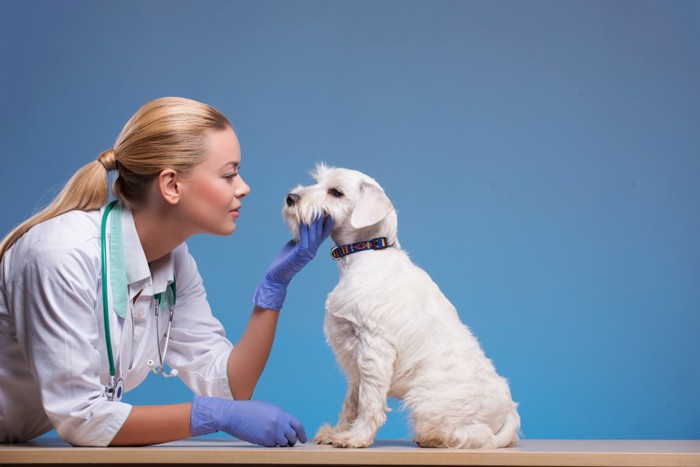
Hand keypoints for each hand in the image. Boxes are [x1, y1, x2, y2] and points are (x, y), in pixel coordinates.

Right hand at [190, 396, 306, 446]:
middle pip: (292, 436)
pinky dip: (269, 446)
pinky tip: (262, 440)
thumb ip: (277, 417)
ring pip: (283, 443)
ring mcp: (273, 431)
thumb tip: (285, 425)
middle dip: (290, 441)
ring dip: (278, 444)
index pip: (297, 425)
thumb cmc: (247, 411)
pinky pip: (272, 447)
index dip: (302, 434)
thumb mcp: (266, 409)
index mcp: (280, 413)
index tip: (303, 440)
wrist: (233, 414)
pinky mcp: (265, 439)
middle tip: (286, 444)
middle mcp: (279, 421)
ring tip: (269, 439)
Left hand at [253, 216, 333, 309]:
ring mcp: (308, 252)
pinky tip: (303, 220)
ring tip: (314, 208)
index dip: (327, 222)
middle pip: (321, 231)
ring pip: (314, 234)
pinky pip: (305, 239)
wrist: (277, 275)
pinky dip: (304, 228)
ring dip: (314, 221)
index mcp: (313, 247)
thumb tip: (301, 222)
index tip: (328, 209)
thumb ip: (301, 235)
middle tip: (322, 204)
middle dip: (322, 218)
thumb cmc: (285, 260)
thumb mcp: (295, 245)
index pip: (324, 233)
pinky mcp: (300, 254)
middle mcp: (313, 250)